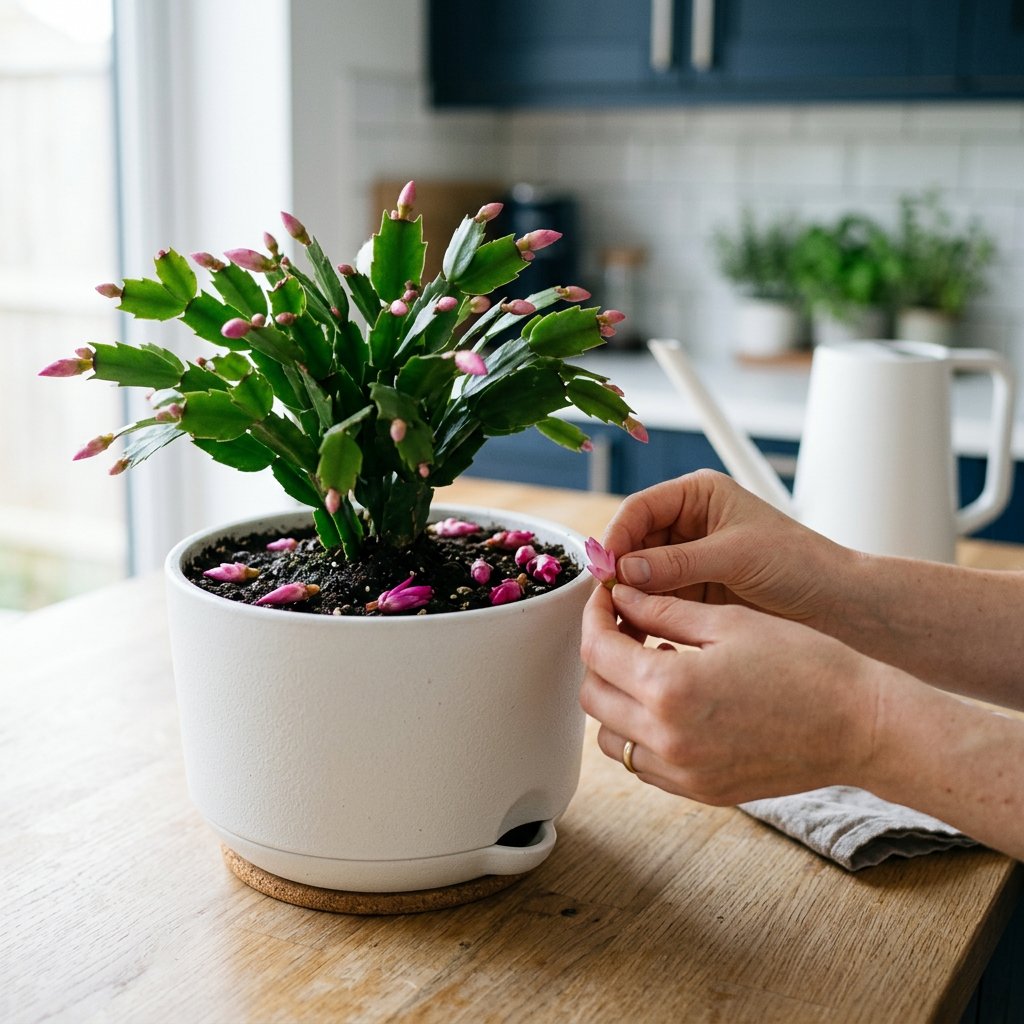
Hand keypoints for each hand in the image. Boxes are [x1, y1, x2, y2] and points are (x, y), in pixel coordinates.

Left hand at [578, 583, 881, 803]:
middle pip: (593, 695)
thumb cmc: (806, 664)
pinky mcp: (699, 791)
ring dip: (616, 698)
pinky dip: (640, 732)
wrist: (861, 726)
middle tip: (625, 628)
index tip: (605, 598)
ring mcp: (682, 773)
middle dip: (600, 656)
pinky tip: (673, 702)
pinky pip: (642, 763)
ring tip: (653, 666)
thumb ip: (663, 611)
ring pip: (610, 736)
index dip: (594, 617)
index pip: (596, 650)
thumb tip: (621, 596)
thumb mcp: (730, 623)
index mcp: (669, 689)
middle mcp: (666, 739)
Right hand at [603, 469, 855, 632]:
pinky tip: (639, 632)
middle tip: (606, 600)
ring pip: (639, 576)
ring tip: (619, 621)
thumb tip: (625, 571)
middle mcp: (688, 525)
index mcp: (698, 496)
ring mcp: (688, 561)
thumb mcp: (737, 556)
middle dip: (619, 571)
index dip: (618, 536)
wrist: (841, 606)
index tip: (605, 567)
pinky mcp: (694, 594)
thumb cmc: (802, 564)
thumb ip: (678, 562)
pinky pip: (656, 601)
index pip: (640, 508)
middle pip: (633, 543)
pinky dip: (645, 615)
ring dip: (628, 597)